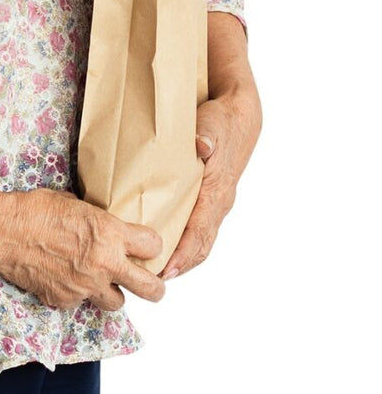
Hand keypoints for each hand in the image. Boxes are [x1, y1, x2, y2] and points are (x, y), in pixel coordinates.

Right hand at [0, 189, 166, 310]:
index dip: (152, 247)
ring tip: (100, 282)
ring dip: (111, 293)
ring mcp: (86, 286)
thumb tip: (106, 227)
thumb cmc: (35, 211)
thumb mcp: (77, 205)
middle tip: (153, 286)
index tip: (147, 248)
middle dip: (155, 288)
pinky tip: (64, 280)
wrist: (5, 232)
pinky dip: (75, 295)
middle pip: (149, 287)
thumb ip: (99, 222)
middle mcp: (104, 263)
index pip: (153, 246)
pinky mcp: (65, 300)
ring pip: (116, 303)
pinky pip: (80, 303)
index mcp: (110, 233)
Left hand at [162, 79, 262, 278]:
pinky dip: (183, 243)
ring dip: (181, 258)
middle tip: (152, 279)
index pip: (201, 231)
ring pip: (200, 240)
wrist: (240, 114)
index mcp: (217, 191)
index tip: (166, 271)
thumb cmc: (223, 120)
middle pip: (201, 245)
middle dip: (179, 265)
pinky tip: (163, 247)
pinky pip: (198, 230)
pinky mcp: (209, 200)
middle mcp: (219, 203)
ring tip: (154, 271)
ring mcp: (216, 204)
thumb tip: (202, 145)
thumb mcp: (214, 123)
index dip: (184, 253)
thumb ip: (207, 135)